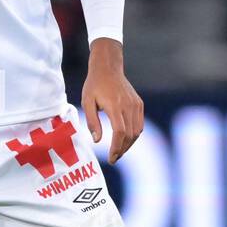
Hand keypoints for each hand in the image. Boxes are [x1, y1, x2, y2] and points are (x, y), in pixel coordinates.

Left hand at [82, 38, 143, 163]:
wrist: (108, 68)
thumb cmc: (94, 85)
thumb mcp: (87, 102)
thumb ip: (92, 122)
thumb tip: (97, 140)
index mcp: (115, 106)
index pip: (120, 132)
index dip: (116, 148)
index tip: (111, 158)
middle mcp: (128, 106)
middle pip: (130, 135)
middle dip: (122, 150)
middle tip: (113, 158)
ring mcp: (136, 105)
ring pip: (137, 132)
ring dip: (129, 144)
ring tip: (119, 151)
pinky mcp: (139, 104)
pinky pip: (139, 124)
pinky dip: (134, 135)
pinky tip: (125, 140)